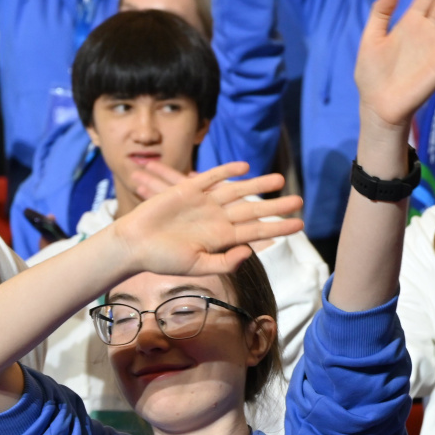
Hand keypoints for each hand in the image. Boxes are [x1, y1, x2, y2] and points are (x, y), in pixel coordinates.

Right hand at [113, 163, 303, 276]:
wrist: (134, 245)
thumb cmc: (164, 260)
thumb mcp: (198, 267)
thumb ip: (225, 263)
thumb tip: (249, 250)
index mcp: (223, 238)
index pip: (257, 231)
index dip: (279, 227)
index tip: (300, 224)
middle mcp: (218, 219)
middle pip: (253, 209)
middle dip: (276, 205)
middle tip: (299, 200)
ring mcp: (205, 203)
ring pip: (237, 191)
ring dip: (257, 185)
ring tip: (279, 179)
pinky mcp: (188, 190)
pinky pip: (211, 178)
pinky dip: (227, 171)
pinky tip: (244, 167)